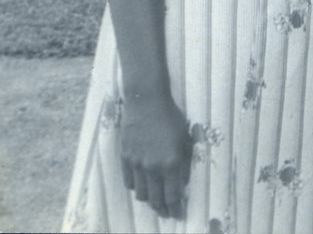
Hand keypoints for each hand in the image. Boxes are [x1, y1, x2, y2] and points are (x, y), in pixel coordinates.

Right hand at [120, 92, 191, 219]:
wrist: (146, 101)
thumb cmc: (170, 116)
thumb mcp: (184, 137)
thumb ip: (183, 160)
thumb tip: (182, 180)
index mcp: (171, 162)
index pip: (173, 195)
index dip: (176, 207)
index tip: (178, 213)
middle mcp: (152, 167)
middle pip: (156, 199)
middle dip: (163, 208)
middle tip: (167, 212)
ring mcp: (137, 164)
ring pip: (141, 193)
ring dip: (149, 199)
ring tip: (155, 200)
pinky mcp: (125, 158)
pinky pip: (129, 182)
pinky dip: (136, 187)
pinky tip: (142, 185)